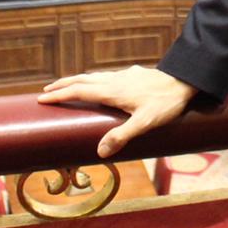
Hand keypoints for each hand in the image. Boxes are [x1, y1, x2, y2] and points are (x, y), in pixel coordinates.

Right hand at [37, 65, 198, 158]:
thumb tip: (100, 151)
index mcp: (112, 91)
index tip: (42, 99)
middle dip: (62, 84)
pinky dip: (92, 80)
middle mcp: (114, 80)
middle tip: (46, 91)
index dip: (59, 95)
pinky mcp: (132, 75)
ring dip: (76, 81)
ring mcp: (123, 76)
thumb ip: (122, 136)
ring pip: (93, 75)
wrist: (185, 82)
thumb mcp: (145, 123)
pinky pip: (105, 76)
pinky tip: (99, 85)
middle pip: (82, 79)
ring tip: (67, 87)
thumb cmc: (166, 104)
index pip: (79, 91)